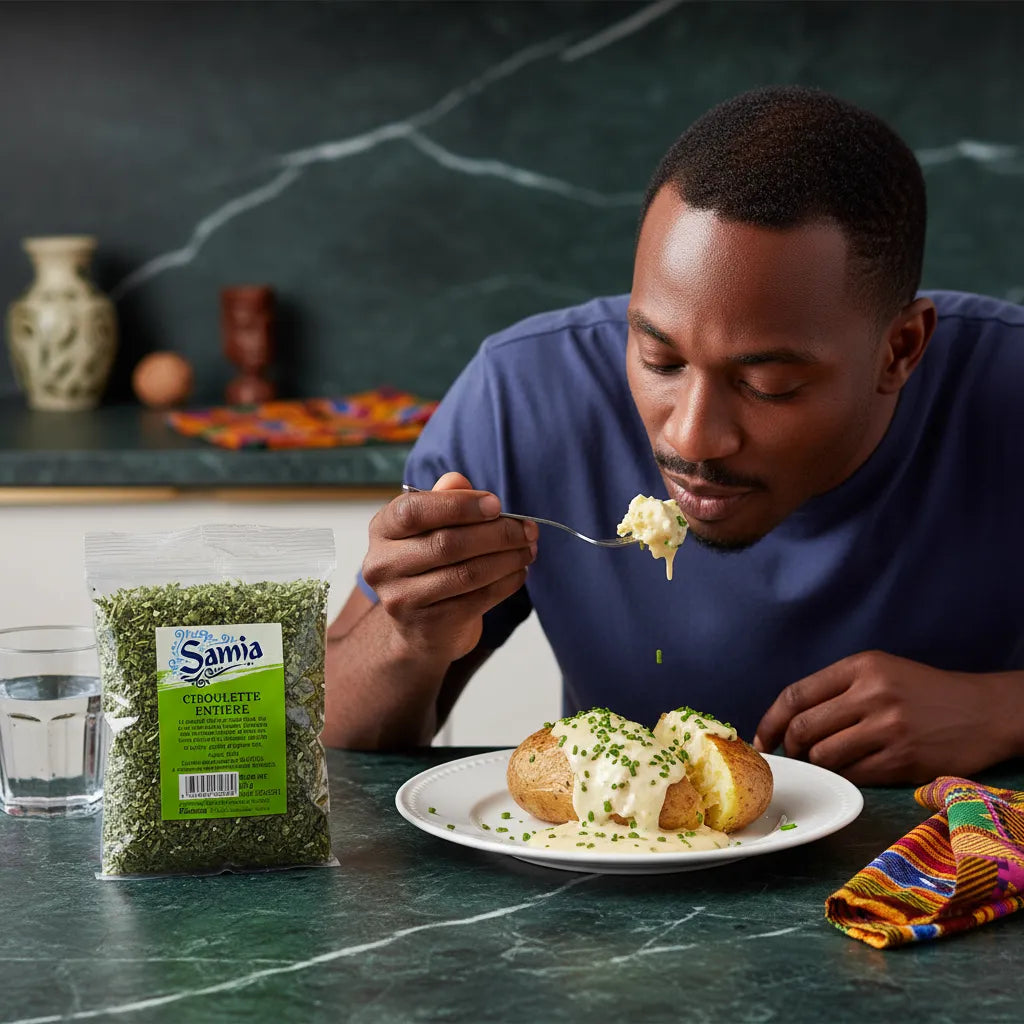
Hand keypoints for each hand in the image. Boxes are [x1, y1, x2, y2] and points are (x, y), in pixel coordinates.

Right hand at [361, 472, 536, 664]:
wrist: (419, 628)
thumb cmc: (429, 564)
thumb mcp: (430, 528)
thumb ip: (444, 500)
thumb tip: (458, 480)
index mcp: (382, 530)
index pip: (415, 511)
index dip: (459, 505)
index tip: (496, 505)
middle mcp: (383, 565)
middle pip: (447, 543)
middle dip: (497, 533)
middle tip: (528, 529)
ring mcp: (403, 599)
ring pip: (467, 573)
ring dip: (508, 558)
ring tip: (528, 549)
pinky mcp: (430, 625)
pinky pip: (479, 599)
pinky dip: (507, 582)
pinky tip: (519, 572)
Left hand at [753, 651, 1023, 784]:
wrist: (984, 712)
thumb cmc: (924, 692)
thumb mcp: (880, 672)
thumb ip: (836, 689)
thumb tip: (787, 721)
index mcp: (861, 667)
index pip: (796, 694)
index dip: (771, 721)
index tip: (762, 739)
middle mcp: (872, 694)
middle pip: (803, 728)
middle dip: (791, 747)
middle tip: (795, 755)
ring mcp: (888, 728)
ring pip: (824, 755)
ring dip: (817, 764)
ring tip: (826, 762)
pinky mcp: (903, 760)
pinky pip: (852, 774)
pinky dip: (844, 776)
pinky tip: (852, 769)